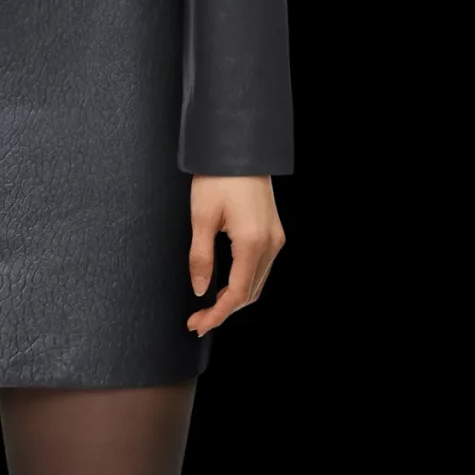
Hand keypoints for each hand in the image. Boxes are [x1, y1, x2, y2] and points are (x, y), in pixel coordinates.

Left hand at [187, 176, 285, 335]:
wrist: (239, 149)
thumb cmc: (218, 177)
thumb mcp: (201, 218)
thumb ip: (201, 258)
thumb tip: (201, 289)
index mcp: (252, 242)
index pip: (238, 293)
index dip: (217, 314)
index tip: (198, 325)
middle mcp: (270, 244)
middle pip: (250, 293)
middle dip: (224, 311)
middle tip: (198, 321)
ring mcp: (275, 238)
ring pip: (257, 283)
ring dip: (235, 299)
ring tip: (209, 308)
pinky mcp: (274, 233)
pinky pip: (260, 268)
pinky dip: (244, 283)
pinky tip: (226, 287)